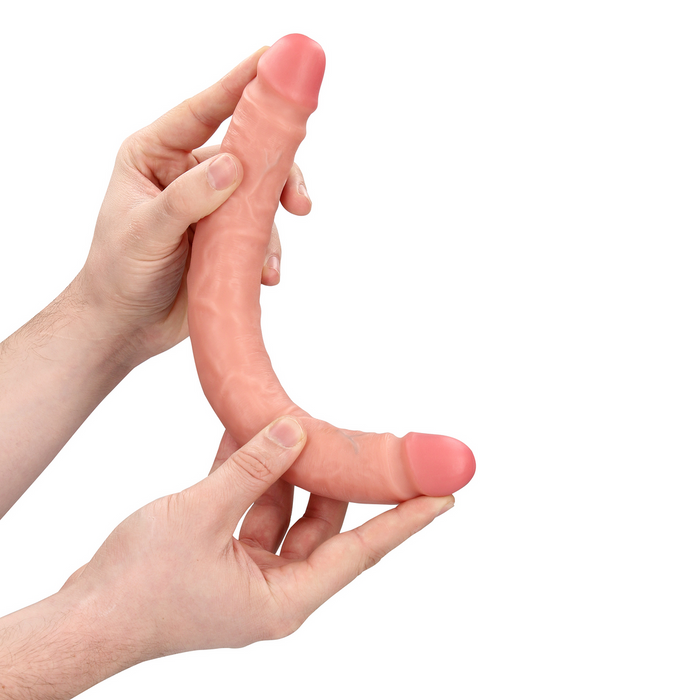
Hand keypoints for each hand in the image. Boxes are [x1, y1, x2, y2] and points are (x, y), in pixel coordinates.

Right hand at [58, 418, 452, 666]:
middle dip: (333, 477)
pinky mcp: (224, 555)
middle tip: (353, 437)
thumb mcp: (200, 514)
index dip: (406, 520)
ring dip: (285, 468)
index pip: (362, 551)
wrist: (82, 616)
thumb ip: (252, 469)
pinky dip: (252, 475)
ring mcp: (249, 571)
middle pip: (324, 523)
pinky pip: (252, 508)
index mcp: (284, 596)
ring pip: (286, 510)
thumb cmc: (138, 586)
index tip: (445, 497)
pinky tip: (251, 435)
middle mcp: (276, 586)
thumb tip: (294, 429)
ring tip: (291, 424)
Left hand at [74, 47, 310, 365]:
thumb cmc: (120, 272)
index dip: (240, 83)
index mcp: (157, 154)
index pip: (203, 110)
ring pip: (262, 196)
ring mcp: (212, 205)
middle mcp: (188, 172)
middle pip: (248, 152)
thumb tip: (232, 164)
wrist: (128, 325)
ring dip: (274, 227)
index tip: (276, 59)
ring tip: (268, 264)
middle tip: (299, 200)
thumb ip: (187, 197)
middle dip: (278, 172)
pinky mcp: (228, 237)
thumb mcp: (147, 232)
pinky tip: (264, 276)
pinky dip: (269, 252)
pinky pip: (262, 232)